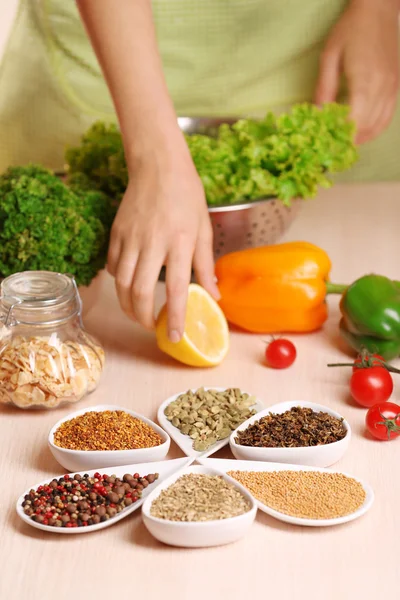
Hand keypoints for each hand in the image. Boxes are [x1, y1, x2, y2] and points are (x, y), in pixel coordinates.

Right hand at [107, 140, 219, 341]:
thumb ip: (206, 264)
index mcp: (180, 243)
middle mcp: (152, 243)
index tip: (173, 336)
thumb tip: (214, 295)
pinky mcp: (116, 233)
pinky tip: (128, 285)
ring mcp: (130, 238)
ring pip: (121, 283)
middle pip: (139, 292)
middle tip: (150, 326)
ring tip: (137, 313)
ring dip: (127, 305)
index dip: (174, 317)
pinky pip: (112, 266)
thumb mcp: (204, 229)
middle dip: (142, 317)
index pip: (175, 289)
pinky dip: (118, 282)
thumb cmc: (187, 196)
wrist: (158, 166)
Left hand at [315, 0, 399, 143]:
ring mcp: (392, 87)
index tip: (326, 143)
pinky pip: (388, 116)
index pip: (355, 119)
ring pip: (379, 125)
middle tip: (332, 147)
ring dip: (362, 138)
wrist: (378, 9)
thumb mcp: (330, 57)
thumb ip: (324, 88)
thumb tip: (316, 114)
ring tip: (344, 144)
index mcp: (365, 79)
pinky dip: (375, 129)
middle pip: (367, 126)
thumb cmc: (351, 29)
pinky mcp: (396, 86)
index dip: (341, 135)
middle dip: (349, 140)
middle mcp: (382, 86)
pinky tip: (362, 134)